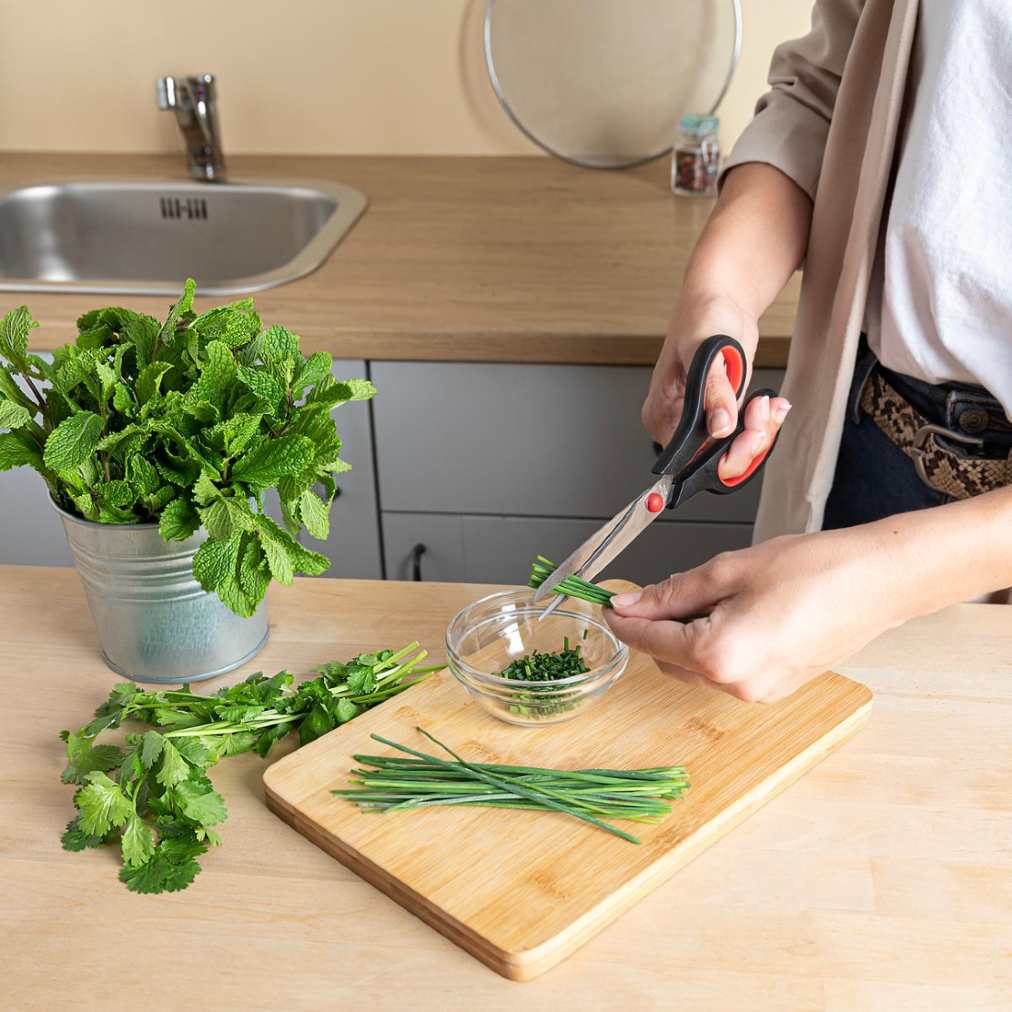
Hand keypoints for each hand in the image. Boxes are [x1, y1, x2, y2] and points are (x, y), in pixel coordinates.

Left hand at [603, 527, 911, 701]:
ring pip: (696, 665)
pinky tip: (735, 611)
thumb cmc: (815, 569)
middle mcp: (736, 685)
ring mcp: (758, 692)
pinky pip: (726, 670)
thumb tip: (631, 604)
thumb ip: (673, 591)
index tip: (608, 604)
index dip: (625, 619)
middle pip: (669, 657)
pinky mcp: (775, 688)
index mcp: (718, 656)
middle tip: (662, 588)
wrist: (879, 582)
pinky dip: (716, 643)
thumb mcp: (730, 569)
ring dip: (688, 634)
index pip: (649, 640)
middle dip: (659, 625)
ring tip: (713, 593)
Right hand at [643, 294, 790, 480]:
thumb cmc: (703, 317)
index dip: (722, 455)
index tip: (748, 433)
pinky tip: (771, 403)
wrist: (722, 301)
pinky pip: (746, 436)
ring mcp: (703, 421)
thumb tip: (719, 427)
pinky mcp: (724, 415)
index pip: (689, 458)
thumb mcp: (706, 351)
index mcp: (662, 414)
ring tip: (767, 403)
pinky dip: (764, 423)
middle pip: (715, 460)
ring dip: (761, 430)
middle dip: (747, 441)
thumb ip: (714, 393)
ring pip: (736, 451)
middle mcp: (679, 423)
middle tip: (761, 413)